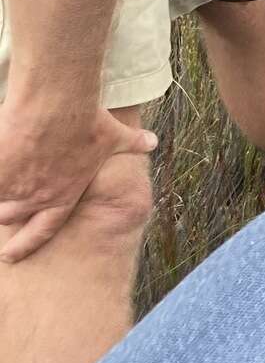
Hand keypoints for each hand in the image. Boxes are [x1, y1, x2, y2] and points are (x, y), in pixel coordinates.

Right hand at [0, 99, 156, 262]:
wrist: (58, 106)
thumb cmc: (87, 121)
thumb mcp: (115, 135)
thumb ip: (132, 143)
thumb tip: (151, 141)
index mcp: (64, 197)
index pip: (42, 230)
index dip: (26, 245)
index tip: (11, 255)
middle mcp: (37, 198)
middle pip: (8, 217)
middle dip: (4, 213)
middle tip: (3, 209)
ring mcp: (14, 186)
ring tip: (2, 181)